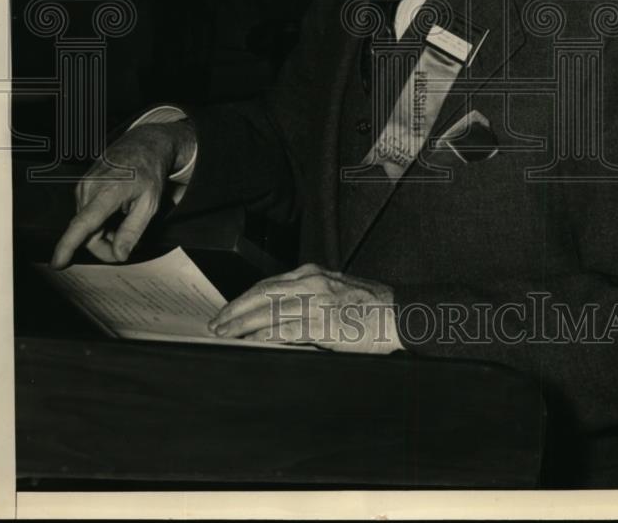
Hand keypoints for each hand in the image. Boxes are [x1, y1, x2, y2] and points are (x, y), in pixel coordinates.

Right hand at [50, 120, 195, 268]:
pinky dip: (99, 222)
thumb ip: (133, 231)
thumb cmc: (149, 173)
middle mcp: (89, 188)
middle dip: (105, 246)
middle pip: (87, 233)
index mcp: (108, 191)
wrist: (143, 145)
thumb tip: (119, 255)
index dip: (68, 245)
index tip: (57, 262)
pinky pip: (86, 214)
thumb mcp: (150, 204)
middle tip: (127, 246)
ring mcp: (83, 186)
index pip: (83, 224)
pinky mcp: (81, 187)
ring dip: (103, 233)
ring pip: (86, 226)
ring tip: (125, 221)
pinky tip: (116, 214)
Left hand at [208, 262, 403, 353]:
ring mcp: (316, 303)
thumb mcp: (337, 291)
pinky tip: (250, 343)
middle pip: (261, 294)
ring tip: (225, 335)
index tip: (229, 310)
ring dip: (241, 325)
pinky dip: (263, 337)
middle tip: (216, 323)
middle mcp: (311, 283)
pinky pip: (284, 331)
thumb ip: (311, 297)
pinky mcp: (322, 324)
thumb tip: (283, 314)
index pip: (268, 284)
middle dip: (235, 310)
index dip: (245, 298)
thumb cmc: (373, 307)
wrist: (401, 314)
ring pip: (267, 312)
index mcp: (313, 274)